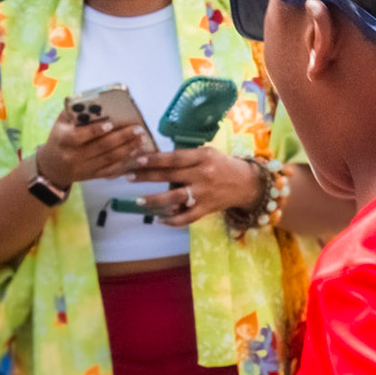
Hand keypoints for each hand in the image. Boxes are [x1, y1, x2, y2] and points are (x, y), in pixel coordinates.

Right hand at [35, 112, 150, 190]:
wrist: (52, 166)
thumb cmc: (60, 138)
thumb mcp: (60, 123)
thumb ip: (75, 112)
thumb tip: (97, 101)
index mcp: (63, 140)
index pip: (79, 136)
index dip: (96, 130)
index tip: (111, 124)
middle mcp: (73, 156)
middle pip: (101, 147)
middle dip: (121, 138)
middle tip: (137, 129)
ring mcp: (84, 168)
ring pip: (109, 159)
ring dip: (127, 149)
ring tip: (140, 139)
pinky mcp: (92, 176)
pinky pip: (111, 170)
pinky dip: (126, 163)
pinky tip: (137, 156)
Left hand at [126, 147, 265, 227]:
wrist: (247, 184)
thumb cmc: (222, 165)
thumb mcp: (207, 154)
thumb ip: (186, 158)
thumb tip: (156, 161)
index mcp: (202, 158)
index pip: (174, 158)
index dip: (155, 159)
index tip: (137, 159)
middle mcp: (203, 175)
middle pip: (170, 176)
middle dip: (147, 176)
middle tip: (129, 176)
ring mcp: (204, 194)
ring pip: (175, 199)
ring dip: (154, 200)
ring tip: (139, 201)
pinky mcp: (207, 209)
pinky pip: (186, 218)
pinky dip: (172, 221)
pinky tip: (159, 219)